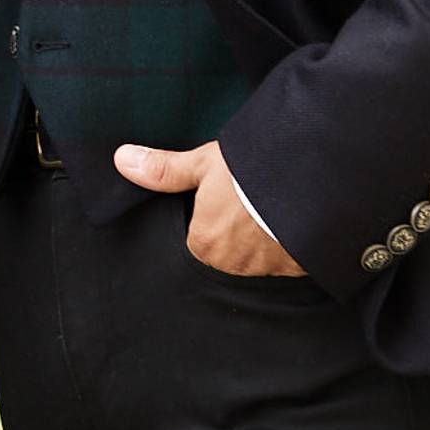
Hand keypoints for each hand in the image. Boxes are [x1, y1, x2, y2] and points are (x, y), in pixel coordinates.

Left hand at [113, 140, 306, 277]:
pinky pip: (290, 259)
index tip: (224, 199)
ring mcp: (271, 269)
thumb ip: (163, 170)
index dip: (211, 216)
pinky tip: (295, 218)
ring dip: (265, 238)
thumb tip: (122, 161)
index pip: (200, 238)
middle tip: (250, 200)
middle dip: (238, 230)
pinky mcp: (302, 268)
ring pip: (260, 256)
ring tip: (274, 206)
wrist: (308, 180)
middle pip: (229, 251)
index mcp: (206, 246)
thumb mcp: (203, 163)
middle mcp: (235, 266)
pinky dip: (291, 243)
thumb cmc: (250, 172)